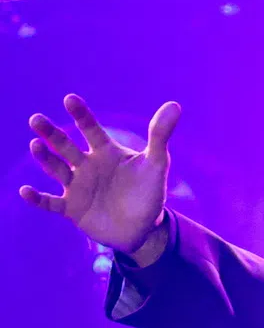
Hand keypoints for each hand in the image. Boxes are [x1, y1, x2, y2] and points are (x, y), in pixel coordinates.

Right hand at [19, 94, 180, 259]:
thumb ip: (160, 135)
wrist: (143, 228)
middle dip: (51, 133)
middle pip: (66, 146)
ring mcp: (78, 187)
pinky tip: (25, 191)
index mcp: (106, 152)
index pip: (91, 129)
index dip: (81, 115)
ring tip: (35, 145)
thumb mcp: (156, 163)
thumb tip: (175, 104)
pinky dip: (38, 199)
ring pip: (56, 169)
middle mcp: (88, 166)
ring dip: (45, 158)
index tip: (70, 99)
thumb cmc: (149, 192)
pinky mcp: (72, 209)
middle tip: (36, 120)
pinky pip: (51, 203)